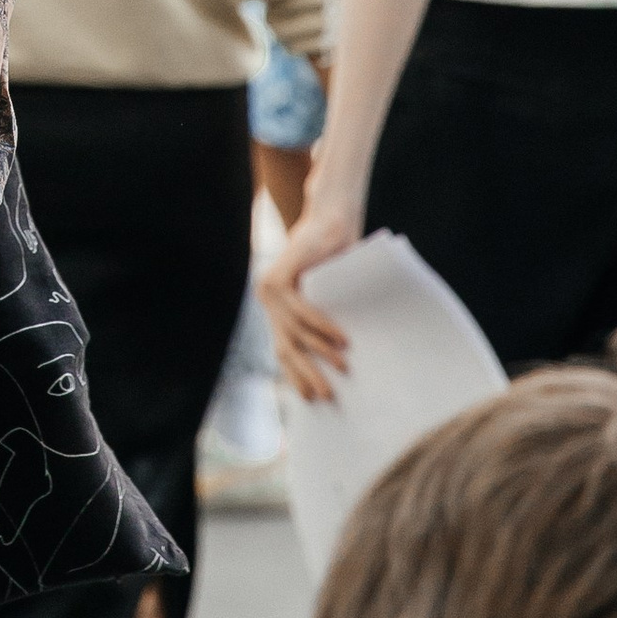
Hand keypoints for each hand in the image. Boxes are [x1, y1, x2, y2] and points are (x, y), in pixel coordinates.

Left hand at [258, 191, 362, 401]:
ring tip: (343, 368)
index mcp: (276, 307)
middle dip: (308, 374)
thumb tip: (349, 359)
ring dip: (320, 352)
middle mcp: (267, 300)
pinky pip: (301, 309)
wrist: (330, 218)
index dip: (296, 375)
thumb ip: (328, 320)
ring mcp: (269, 289)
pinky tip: (342, 340)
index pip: (282, 350)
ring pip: (294, 331)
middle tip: (328, 396)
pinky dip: (322, 325)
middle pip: (286, 347)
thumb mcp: (330, 294)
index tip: (311, 400)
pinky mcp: (279, 277)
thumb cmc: (335, 257)